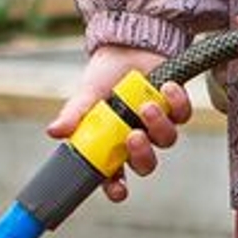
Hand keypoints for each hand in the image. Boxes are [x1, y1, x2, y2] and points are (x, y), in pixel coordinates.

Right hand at [46, 44, 189, 203]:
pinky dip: (176, 102)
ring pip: (166, 141)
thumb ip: (73, 115)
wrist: (125, 48)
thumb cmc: (103, 76)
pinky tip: (166, 88)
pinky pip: (182, 115)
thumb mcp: (85, 95)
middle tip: (133, 136)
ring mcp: (157, 126)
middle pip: (145, 164)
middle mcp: (135, 140)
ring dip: (158, 126)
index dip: (117, 188)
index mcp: (111, 145)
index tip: (118, 189)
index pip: (114, 177)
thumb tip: (54, 131)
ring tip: (147, 105)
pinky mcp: (176, 108)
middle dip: (142, 155)